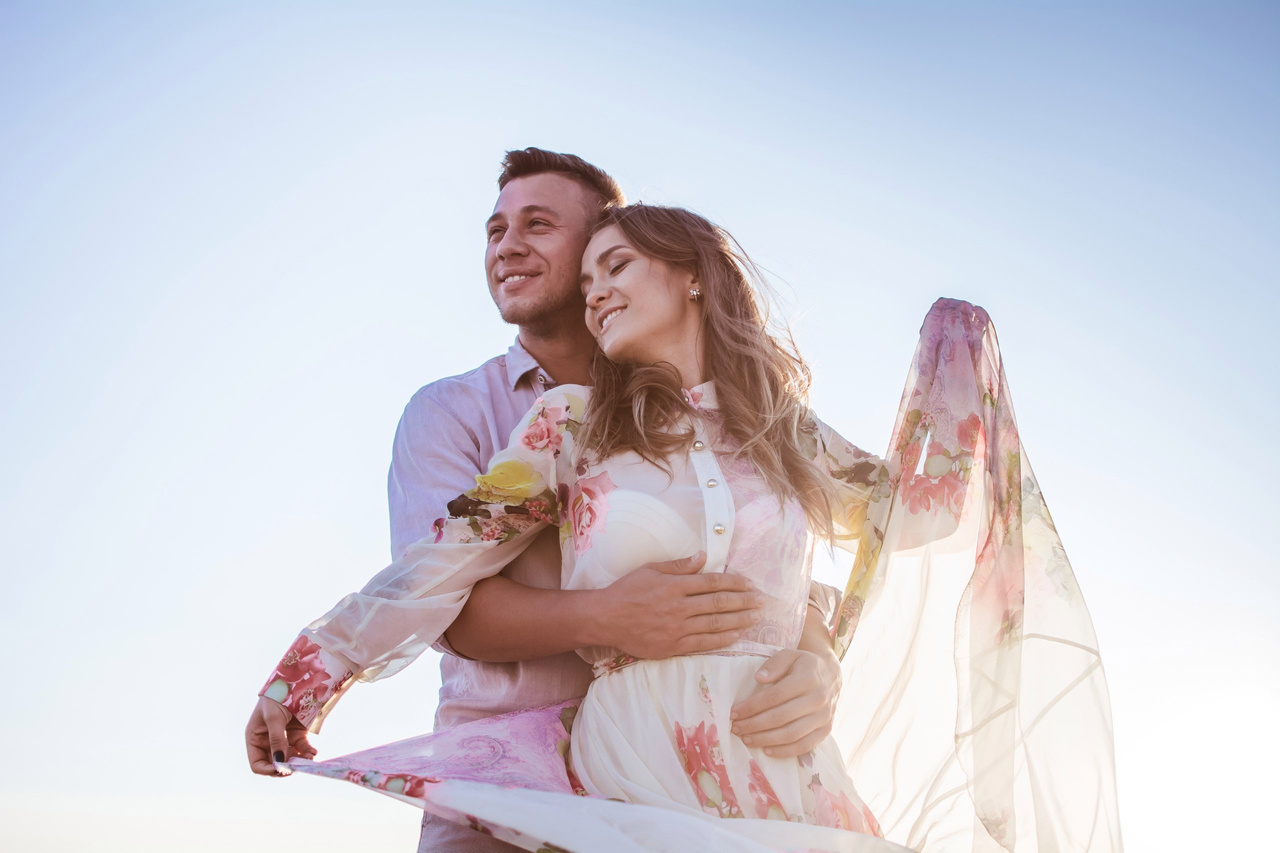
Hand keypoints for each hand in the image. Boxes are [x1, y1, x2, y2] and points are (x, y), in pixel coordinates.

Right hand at [245, 695, 316, 775]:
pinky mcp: (297, 735)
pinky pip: (302, 749)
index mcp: (255, 738)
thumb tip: (280, 762)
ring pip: (290, 759)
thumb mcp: (273, 717)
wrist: (296, 680)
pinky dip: (307, 752)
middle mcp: (268, 742)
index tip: (280, 769)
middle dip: (286, 767)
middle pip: (275, 764)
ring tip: (308, 758)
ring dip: (299, 761)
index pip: (257, 763)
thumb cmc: (277, 696)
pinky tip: (313, 752)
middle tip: (297, 766)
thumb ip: (276, 739)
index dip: (267, 769)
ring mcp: (283, 739)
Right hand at [595, 552, 763, 658]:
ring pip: (715, 624)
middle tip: (762, 600)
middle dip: (744, 601)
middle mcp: (679, 607)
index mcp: (674, 586)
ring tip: (756, 618)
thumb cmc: (626, 591)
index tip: (750, 583)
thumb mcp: (650, 570)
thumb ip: (678, 565)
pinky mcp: (673, 646)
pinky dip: (723, 640)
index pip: (712, 582)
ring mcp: (677, 629)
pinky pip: (704, 643)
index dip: (734, 582)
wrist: (606, 619)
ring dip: (739, 620)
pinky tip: (737, 636)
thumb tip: (703, 556)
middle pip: (719, 603)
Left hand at [730, 647, 841, 756]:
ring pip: (791, 734)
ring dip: (766, 740)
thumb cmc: (804, 665)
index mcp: (808, 678)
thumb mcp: (790, 655)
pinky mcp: (826, 730)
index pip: (775, 696)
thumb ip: (774, 664)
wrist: (832, 675)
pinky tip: (767, 750)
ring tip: (746, 739)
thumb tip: (759, 678)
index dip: (752, 706)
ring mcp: (824, 717)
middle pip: (781, 717)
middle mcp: (818, 699)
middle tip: (736, 728)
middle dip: (754, 725)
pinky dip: (784, 751)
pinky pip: (804, 745)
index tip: (734, 712)